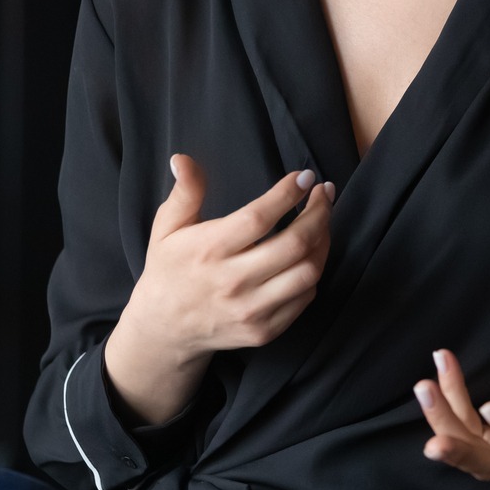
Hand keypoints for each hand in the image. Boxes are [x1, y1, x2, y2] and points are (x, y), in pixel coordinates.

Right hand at [105, 154, 333, 423]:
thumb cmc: (170, 269)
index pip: (259, 218)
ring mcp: (251, 310)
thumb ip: (185, 192)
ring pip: (307, 272)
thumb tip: (183, 159)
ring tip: (321, 221)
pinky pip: (305, 297)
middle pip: (294, 244)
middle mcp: (232, 283)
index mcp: (209, 251)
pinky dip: (313, 271)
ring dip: (323, 241)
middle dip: (319, 212)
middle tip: (324, 193)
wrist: (165, 329)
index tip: (304, 176)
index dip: (287, 194)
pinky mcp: (264, 330)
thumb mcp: (167, 227)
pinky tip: (310, 253)